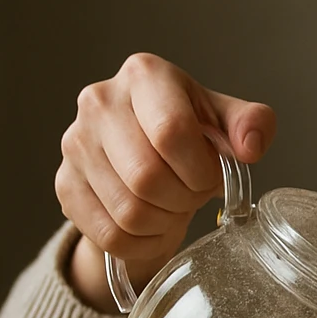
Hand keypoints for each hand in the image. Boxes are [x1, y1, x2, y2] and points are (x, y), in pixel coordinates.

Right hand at [56, 53, 275, 312]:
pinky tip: (152, 225)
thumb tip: (249, 147)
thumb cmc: (190, 134)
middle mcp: (99, 102)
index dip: (200, 170)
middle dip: (183, 198)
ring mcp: (75, 143)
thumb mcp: (225, 122)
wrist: (144, 156)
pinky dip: (141, 242)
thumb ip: (251, 125)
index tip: (210, 176)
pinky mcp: (65, 184)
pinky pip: (110, 235)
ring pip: (128, 211)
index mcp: (144, 75)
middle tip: (193, 195)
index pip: (172, 133)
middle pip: (147, 176)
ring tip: (173, 207)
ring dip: (164, 222)